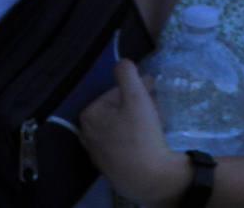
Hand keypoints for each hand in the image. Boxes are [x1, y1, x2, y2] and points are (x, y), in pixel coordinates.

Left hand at [79, 60, 187, 206]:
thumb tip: (124, 63)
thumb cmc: (141, 135)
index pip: (116, 93)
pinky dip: (136, 140)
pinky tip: (150, 142)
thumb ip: (127, 73)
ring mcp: (98, 155)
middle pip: (117, 110)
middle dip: (138, 106)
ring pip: (121, 127)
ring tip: (156, 124)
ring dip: (139, 121)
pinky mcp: (111, 169)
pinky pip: (124, 145)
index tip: (152, 93)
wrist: (152, 179)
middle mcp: (87, 135)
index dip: (137, 91)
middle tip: (156, 108)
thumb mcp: (136, 96)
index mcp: (89, 115)